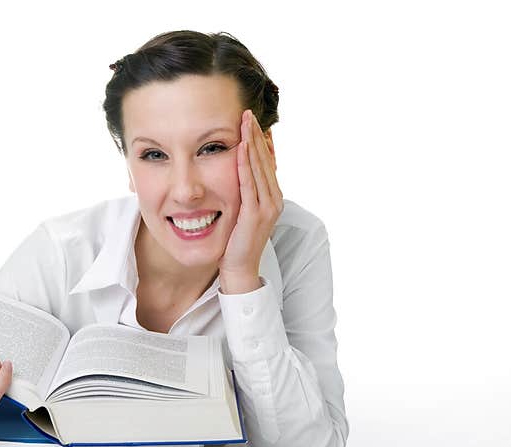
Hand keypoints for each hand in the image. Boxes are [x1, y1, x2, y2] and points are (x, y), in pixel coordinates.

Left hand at [219, 109, 283, 292]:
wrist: (239, 269)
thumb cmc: (236, 243)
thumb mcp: (242, 213)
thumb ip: (243, 194)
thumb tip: (236, 177)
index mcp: (272, 198)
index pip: (267, 162)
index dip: (261, 141)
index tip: (253, 122)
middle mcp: (274, 199)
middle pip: (265, 160)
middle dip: (256, 135)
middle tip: (248, 113)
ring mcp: (267, 207)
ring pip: (259, 168)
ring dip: (252, 143)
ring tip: (246, 122)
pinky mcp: (255, 214)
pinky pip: (249, 183)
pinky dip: (245, 164)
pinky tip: (241, 148)